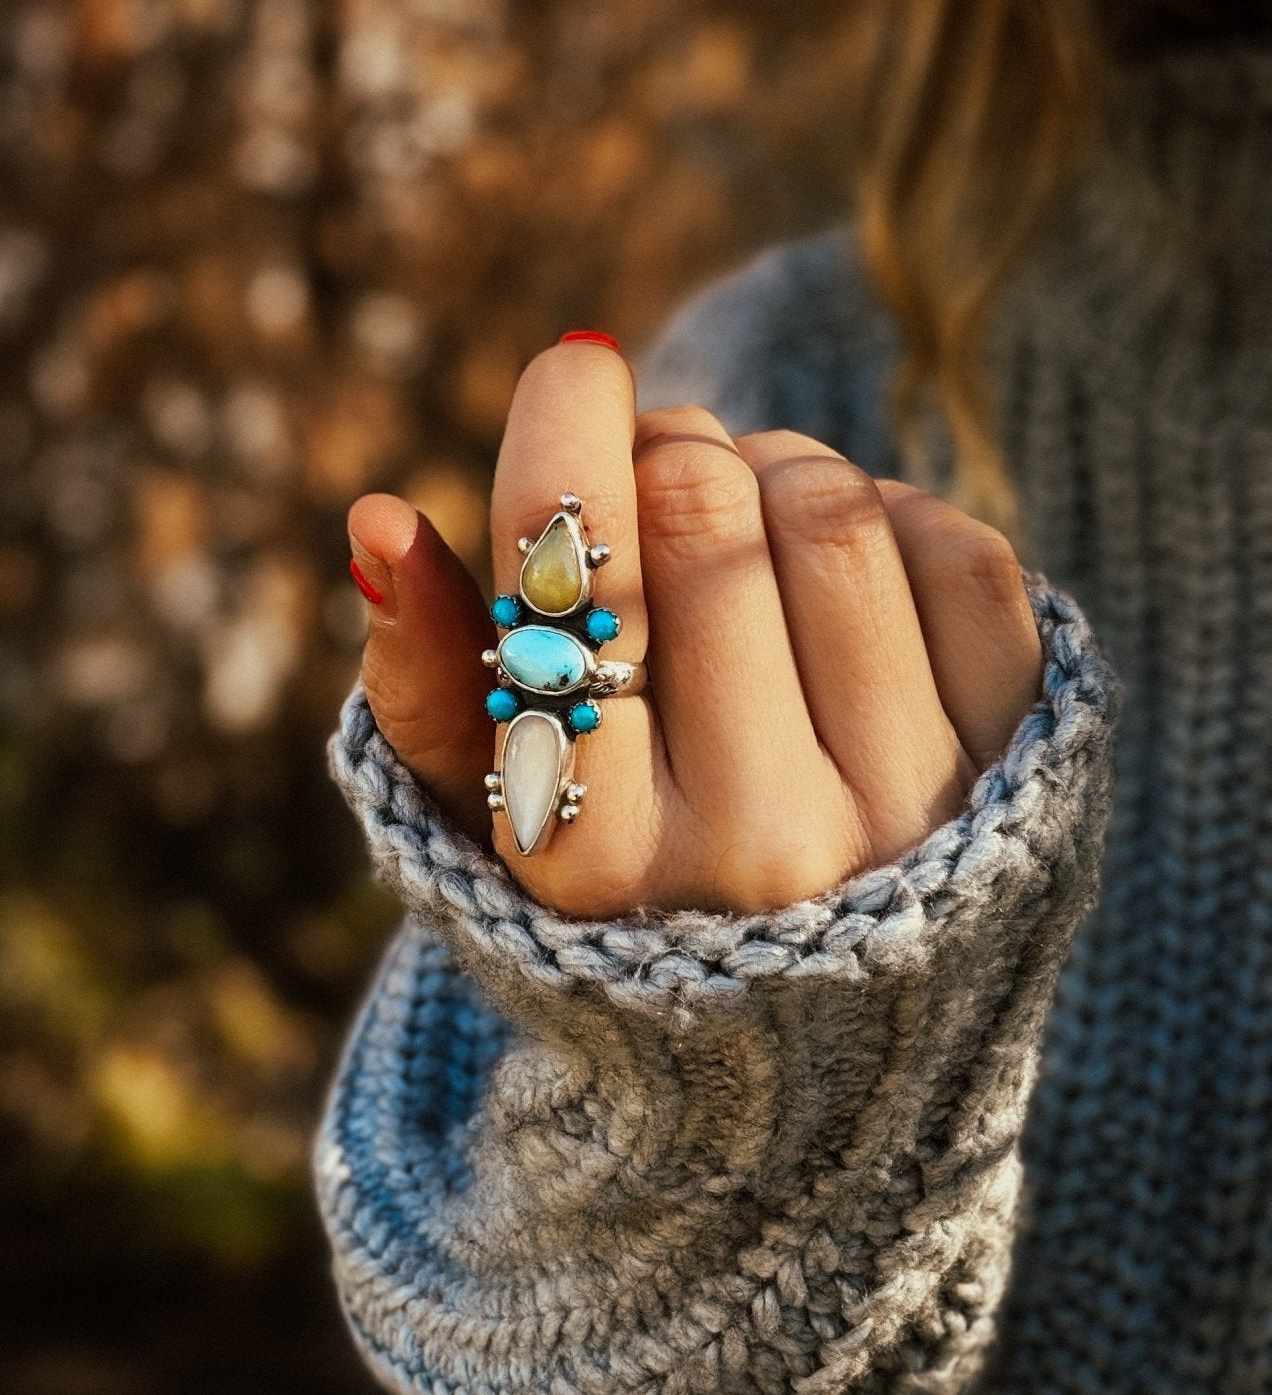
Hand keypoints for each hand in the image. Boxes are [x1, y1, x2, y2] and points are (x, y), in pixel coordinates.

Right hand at [347, 340, 1041, 917]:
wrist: (810, 1030)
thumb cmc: (617, 887)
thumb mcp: (487, 808)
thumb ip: (423, 672)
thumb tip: (376, 519)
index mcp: (595, 854)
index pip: (574, 586)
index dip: (566, 434)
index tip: (575, 364)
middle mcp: (757, 848)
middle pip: (704, 513)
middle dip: (666, 448)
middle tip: (652, 468)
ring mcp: (904, 813)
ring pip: (833, 512)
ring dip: (774, 469)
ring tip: (743, 524)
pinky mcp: (1017, 771)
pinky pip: (960, 552)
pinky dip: (891, 514)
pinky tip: (838, 574)